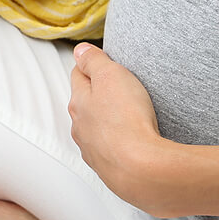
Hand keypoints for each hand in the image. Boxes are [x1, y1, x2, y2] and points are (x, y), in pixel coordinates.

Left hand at [68, 42, 182, 214]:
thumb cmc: (127, 118)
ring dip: (107, 122)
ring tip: (127, 117)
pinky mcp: (108, 169)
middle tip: (117, 88)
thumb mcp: (111, 76)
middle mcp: (80, 128)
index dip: (91, 66)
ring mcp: (93, 151)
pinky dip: (118, 144)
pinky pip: (110, 151)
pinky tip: (132, 143)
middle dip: (97, 95)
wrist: (140, 169)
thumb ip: (93, 60)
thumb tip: (79, 50)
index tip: (104, 62)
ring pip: (96, 129)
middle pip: (85, 104)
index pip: (78, 75)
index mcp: (78, 102)